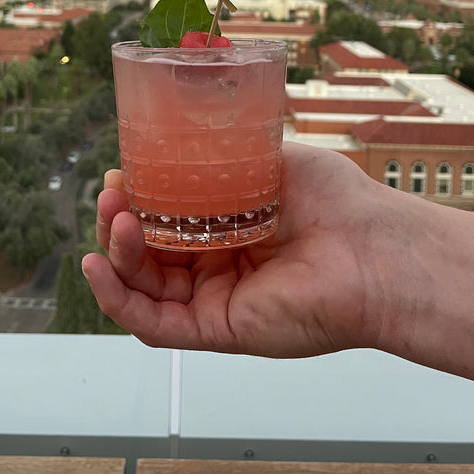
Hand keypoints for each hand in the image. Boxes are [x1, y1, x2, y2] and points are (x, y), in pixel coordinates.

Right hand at [81, 142, 392, 356]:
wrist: (375, 248)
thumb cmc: (338, 201)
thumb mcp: (271, 160)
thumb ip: (223, 157)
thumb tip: (173, 143)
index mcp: (229, 228)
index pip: (165, 219)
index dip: (137, 199)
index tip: (121, 173)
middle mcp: (219, 266)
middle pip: (147, 254)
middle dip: (119, 224)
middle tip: (112, 194)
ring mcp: (217, 299)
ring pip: (143, 286)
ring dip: (115, 254)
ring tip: (113, 219)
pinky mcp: (219, 330)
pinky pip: (153, 324)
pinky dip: (117, 299)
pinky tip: (98, 266)